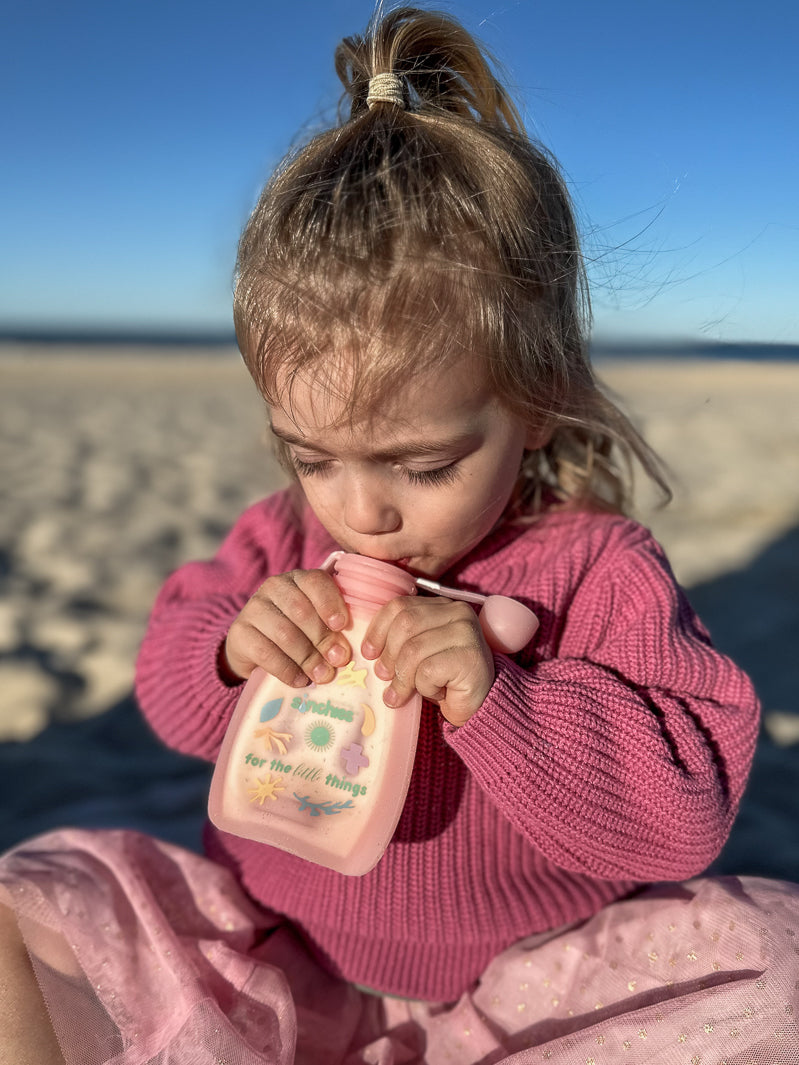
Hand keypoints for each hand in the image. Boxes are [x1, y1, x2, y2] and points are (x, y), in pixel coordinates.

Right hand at [223, 569, 350, 684]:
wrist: (254, 646)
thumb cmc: (296, 632)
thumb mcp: (315, 625)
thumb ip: (331, 630)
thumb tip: (343, 653)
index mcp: (299, 580)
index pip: (315, 582)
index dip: (330, 603)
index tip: (342, 625)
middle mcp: (274, 587)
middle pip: (301, 611)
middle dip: (323, 638)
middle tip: (338, 660)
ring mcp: (253, 608)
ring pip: (285, 633)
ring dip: (307, 657)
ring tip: (322, 675)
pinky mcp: (238, 632)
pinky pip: (266, 652)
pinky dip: (287, 669)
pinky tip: (300, 680)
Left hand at [361, 596, 493, 726]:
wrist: (479, 706)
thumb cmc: (443, 679)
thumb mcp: (418, 652)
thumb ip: (400, 640)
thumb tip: (368, 648)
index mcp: (442, 605)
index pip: (400, 605)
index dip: (378, 629)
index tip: (368, 652)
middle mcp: (458, 612)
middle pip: (405, 624)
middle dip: (389, 655)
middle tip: (384, 677)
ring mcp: (467, 633)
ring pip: (413, 650)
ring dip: (403, 678)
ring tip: (403, 693)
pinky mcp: (470, 658)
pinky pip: (428, 671)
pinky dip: (424, 687)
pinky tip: (436, 693)